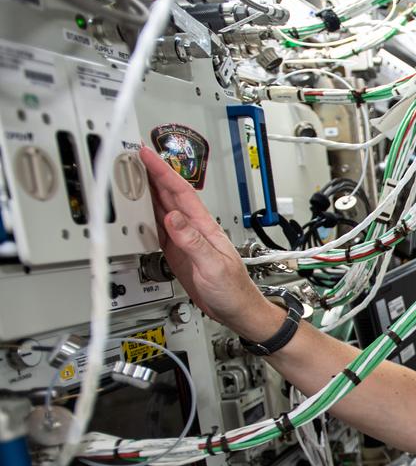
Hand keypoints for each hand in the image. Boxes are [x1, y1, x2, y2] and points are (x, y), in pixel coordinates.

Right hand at [141, 147, 280, 339]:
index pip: (180, 192)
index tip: (146, 155)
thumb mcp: (213, 265)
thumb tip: (173, 217)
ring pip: (161, 209)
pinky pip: (157, 229)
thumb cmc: (234, 290)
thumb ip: (193, 242)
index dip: (162, 172)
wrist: (236, 310)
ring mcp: (185, 240)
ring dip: (146, 191)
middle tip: (131, 157)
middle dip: (151, 173)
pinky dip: (144, 217)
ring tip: (129, 175)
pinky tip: (136, 210)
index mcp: (204, 227)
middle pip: (168, 195)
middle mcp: (193, 229)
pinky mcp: (178, 252)